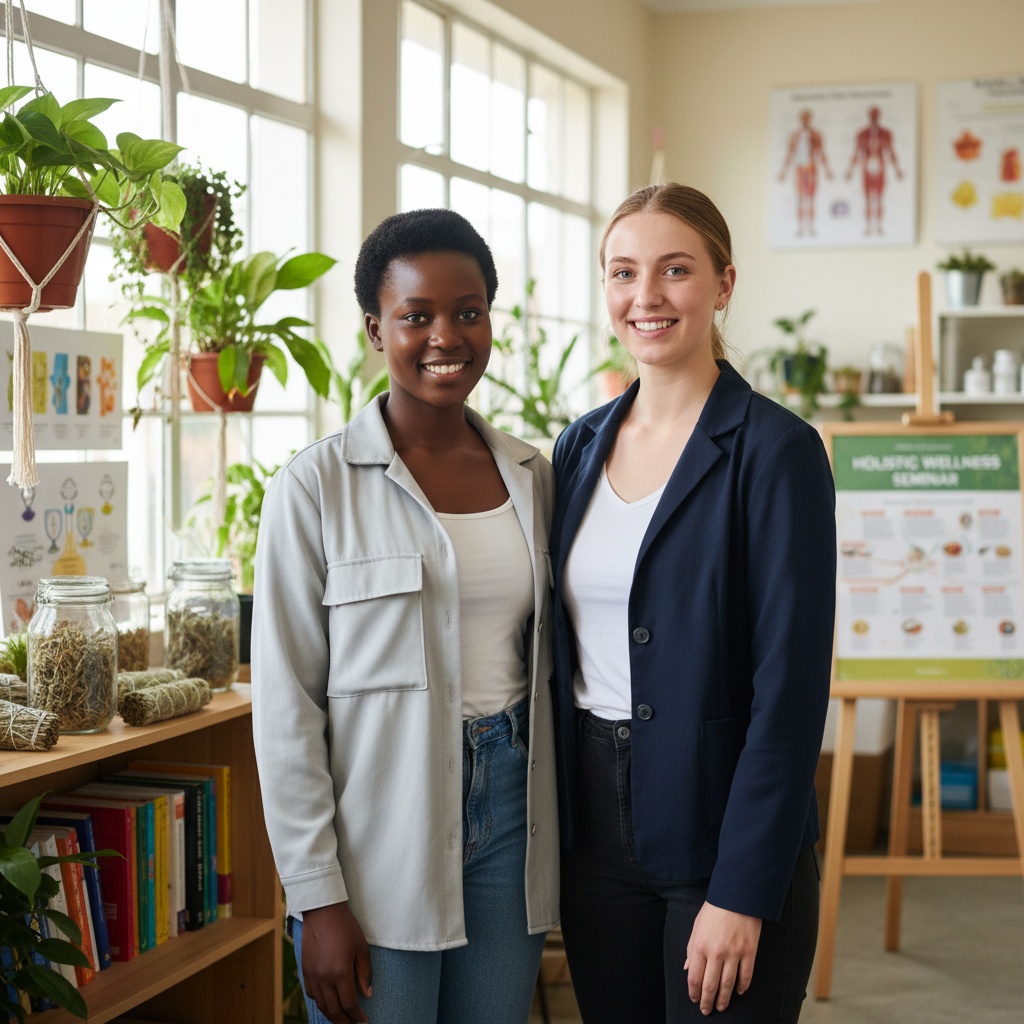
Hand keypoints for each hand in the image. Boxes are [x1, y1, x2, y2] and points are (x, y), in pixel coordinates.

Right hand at [301, 902, 372, 1022]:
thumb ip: (364, 973)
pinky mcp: (305, 970)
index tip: (364, 1021)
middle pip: (334, 1010)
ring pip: (322, 1005)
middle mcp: (324, 977)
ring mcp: (313, 975)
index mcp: (340, 972)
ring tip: (342, 1020)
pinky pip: (312, 994)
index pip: (349, 1004)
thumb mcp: (361, 947)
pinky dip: (321, 1002)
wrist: (322, 911)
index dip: (357, 1016)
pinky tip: (328, 1002)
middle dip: (345, 1021)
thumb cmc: (346, 926)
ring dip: (332, 1016)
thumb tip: (368, 995)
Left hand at [684, 901, 760, 1015]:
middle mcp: (716, 952)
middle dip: (707, 1001)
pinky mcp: (749, 952)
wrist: (737, 895)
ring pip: (727, 985)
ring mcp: (734, 953)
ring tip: (721, 1007)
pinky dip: (742, 987)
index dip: (694, 992)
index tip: (694, 999)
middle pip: (710, 985)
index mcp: (700, 945)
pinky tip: (738, 992)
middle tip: (706, 1010)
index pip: (695, 977)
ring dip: (724, 999)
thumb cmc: (715, 909)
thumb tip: (687, 968)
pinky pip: (746, 976)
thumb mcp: (697, 926)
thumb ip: (691, 949)